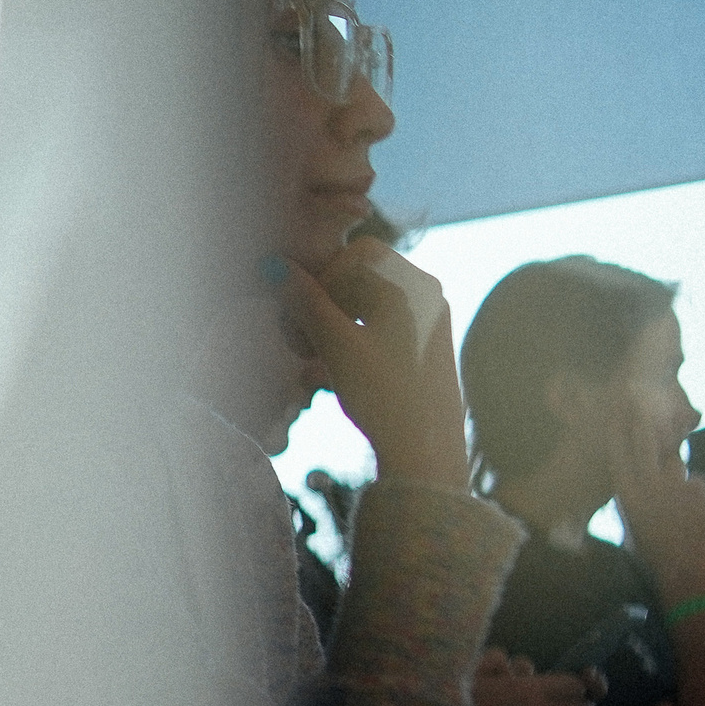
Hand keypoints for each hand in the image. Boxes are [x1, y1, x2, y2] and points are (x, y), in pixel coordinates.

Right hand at [278, 239, 468, 489]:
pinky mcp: (425, 351)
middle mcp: (427, 296)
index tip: (303, 313)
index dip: (323, 277)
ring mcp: (429, 324)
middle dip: (323, 305)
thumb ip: (305, 301)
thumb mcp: (336, 344)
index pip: (357, 253)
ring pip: (367, 307)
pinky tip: (330, 376)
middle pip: (362, 279)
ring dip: (331, 326)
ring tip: (310, 363)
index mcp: (412, 284)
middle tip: (297, 343)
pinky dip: (351, 343)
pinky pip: (380, 331)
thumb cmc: (383, 394)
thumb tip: (275, 266)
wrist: (427, 452)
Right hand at [606, 395, 704, 598]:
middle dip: (641, 420)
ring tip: (676, 505)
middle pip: (645, 441)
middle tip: (639, 402)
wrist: (684, 571)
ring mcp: (675, 484)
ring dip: (674, 475)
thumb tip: (636, 473)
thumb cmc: (652, 551)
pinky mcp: (698, 489)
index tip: (617, 408)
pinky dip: (694, 494)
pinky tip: (692, 515)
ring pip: (674, 463)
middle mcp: (648, 484)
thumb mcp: (631, 521)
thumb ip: (634, 493)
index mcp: (625, 493)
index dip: (617, 427)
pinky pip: (694, 482)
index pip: (618, 451)